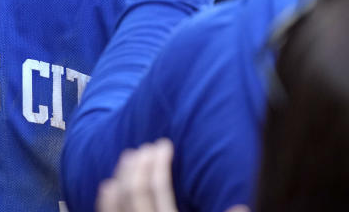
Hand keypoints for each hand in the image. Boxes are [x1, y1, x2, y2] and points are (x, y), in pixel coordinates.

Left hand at [96, 139, 247, 211]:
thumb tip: (242, 204)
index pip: (157, 189)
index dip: (158, 164)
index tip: (164, 144)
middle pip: (133, 191)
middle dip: (139, 164)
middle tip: (148, 145)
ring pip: (117, 201)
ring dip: (122, 175)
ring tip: (130, 156)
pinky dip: (106, 199)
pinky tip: (108, 184)